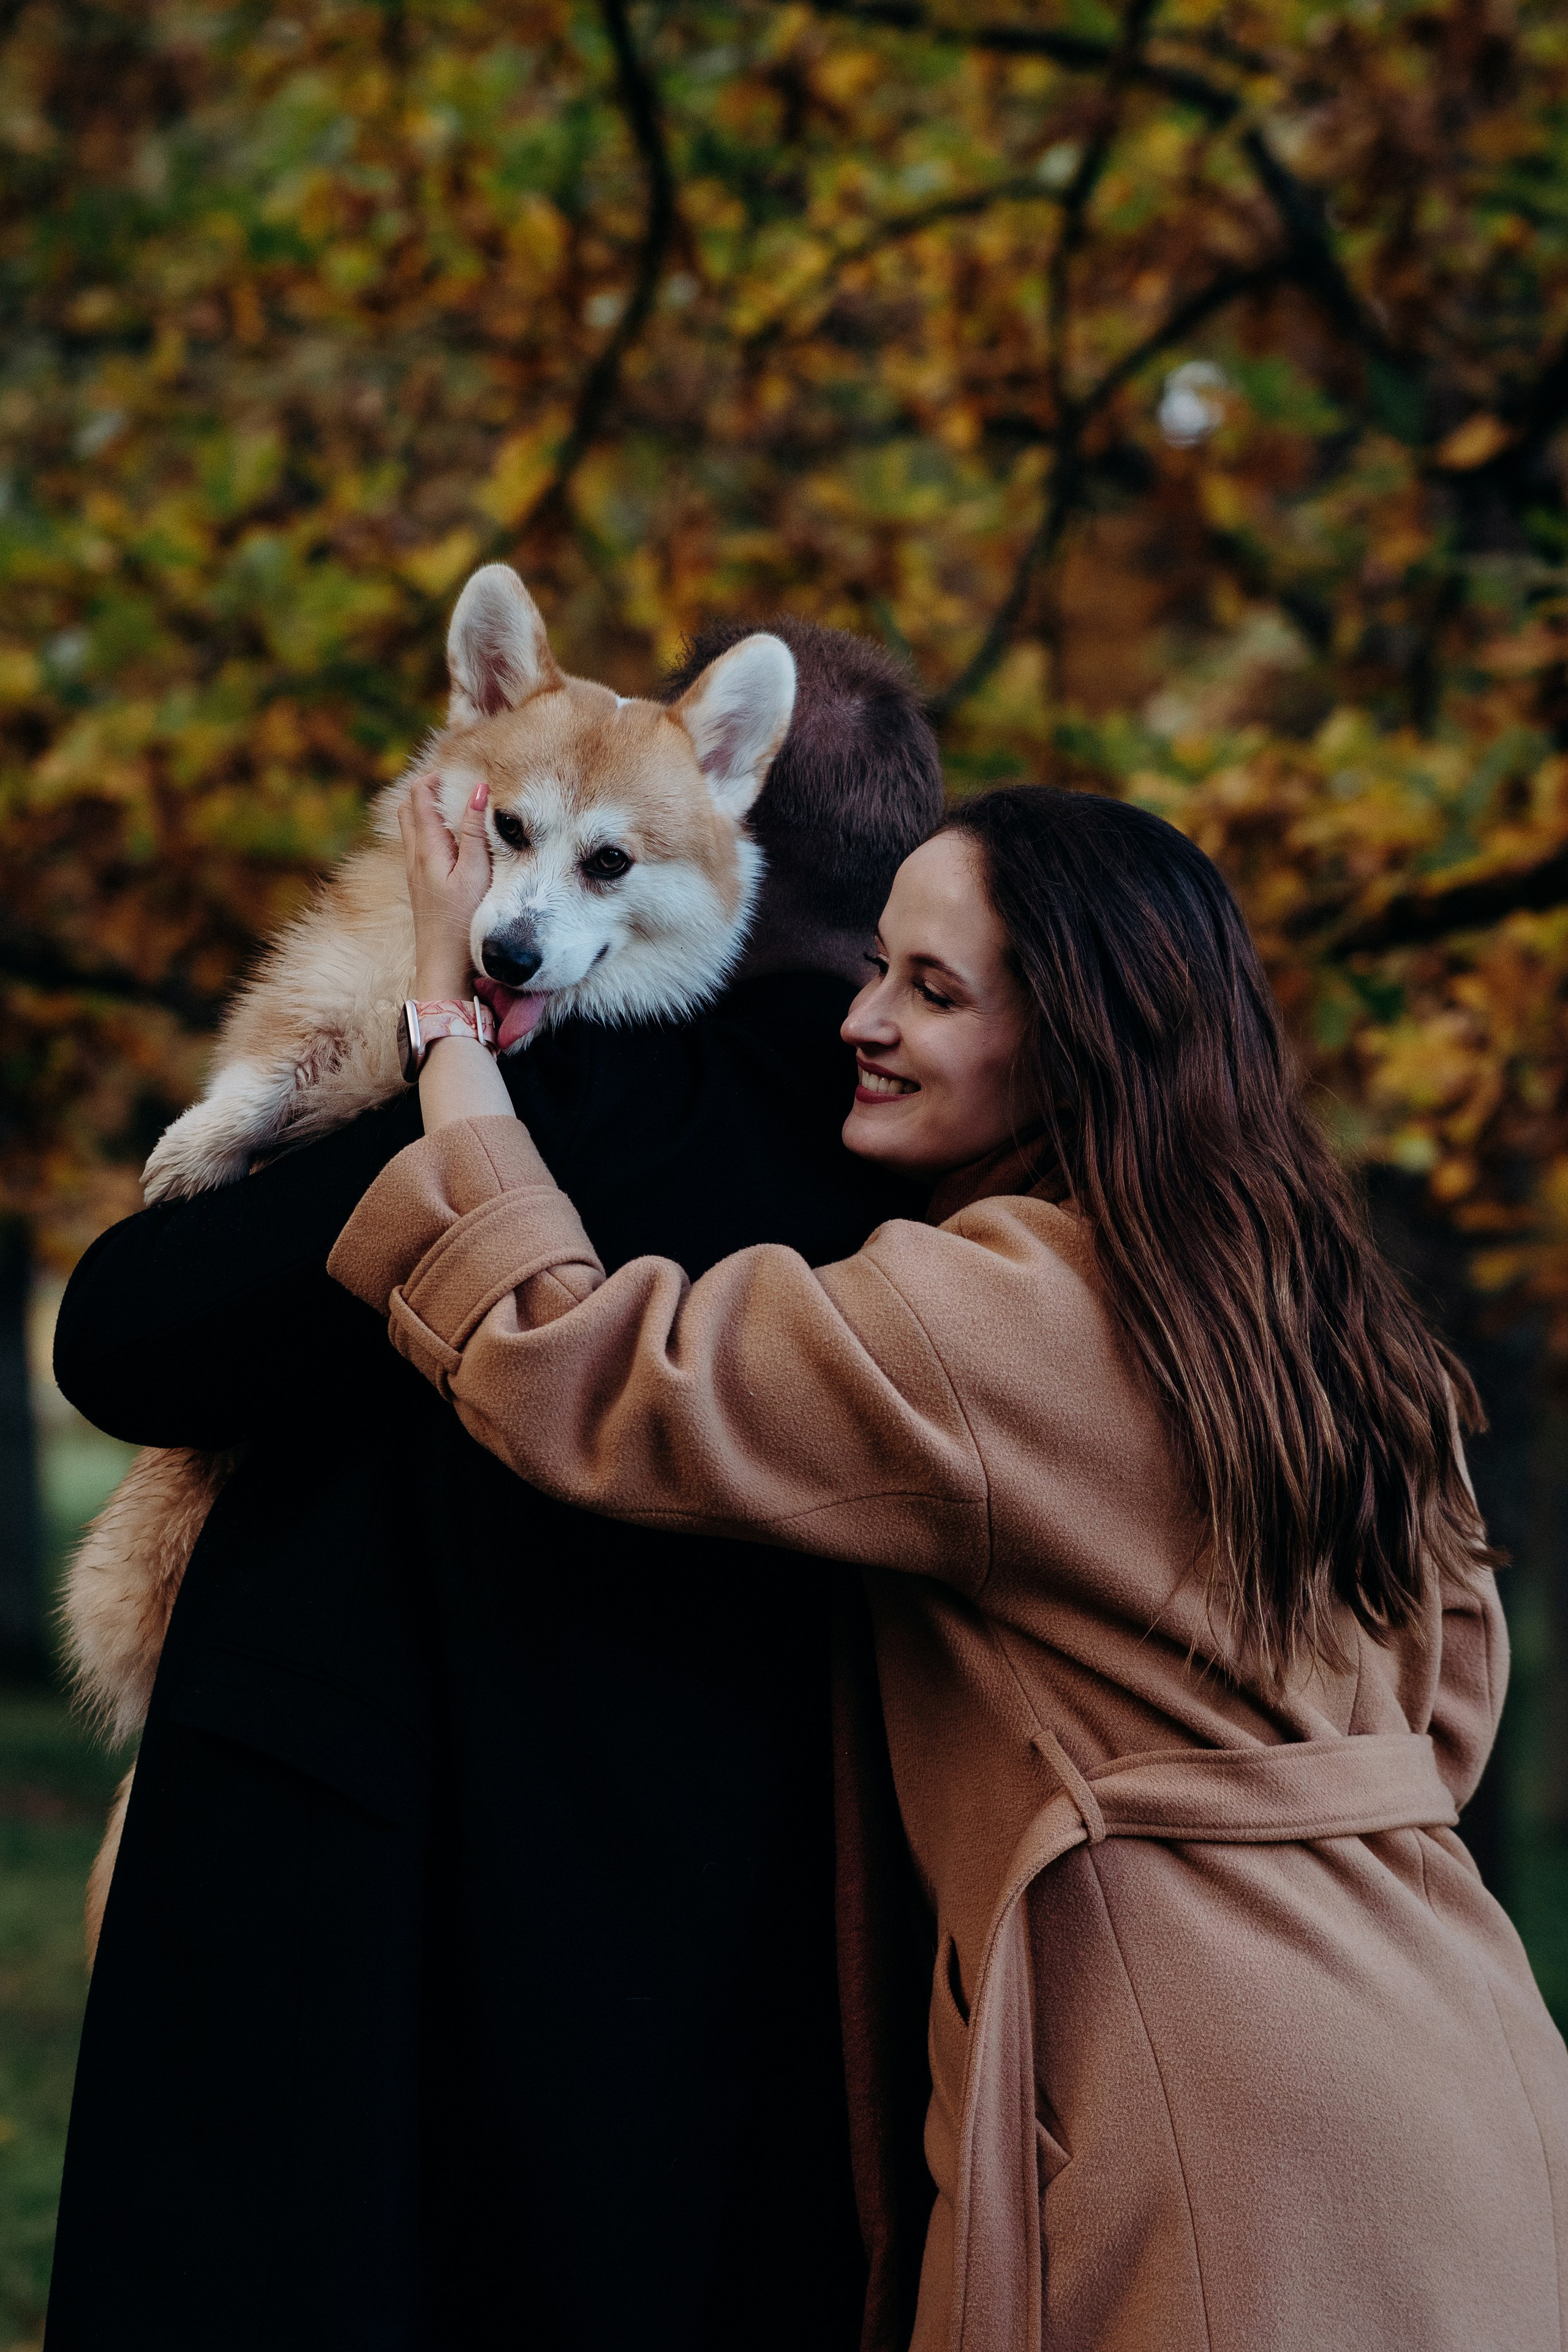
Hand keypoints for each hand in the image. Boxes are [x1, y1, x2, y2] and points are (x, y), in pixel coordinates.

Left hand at [399, 773, 491, 1000]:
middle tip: (451, 782)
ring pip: (412, 831)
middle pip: (408, 811)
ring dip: (426, 812)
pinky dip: (430, 833)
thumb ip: (476, 832)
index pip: (418, 798)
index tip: (455, 770)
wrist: (445, 969)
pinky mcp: (422, 890)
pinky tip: (451, 842)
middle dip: (425, 791)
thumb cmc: (462, 924)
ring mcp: (416, 876)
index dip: (433, 778)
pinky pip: (419, 849)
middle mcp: (414, 859)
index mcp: (425, 849)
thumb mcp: (475, 874)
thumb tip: (480, 790)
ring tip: (451, 805)